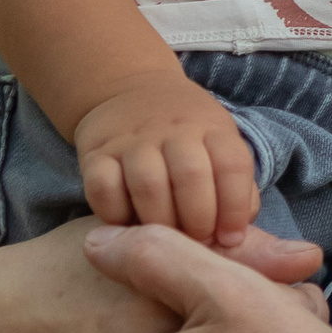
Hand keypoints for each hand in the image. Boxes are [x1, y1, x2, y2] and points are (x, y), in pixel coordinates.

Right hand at [74, 74, 262, 241]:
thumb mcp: (218, 144)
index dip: (235, 208)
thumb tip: (236, 236)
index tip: (230, 238)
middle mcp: (172, 130)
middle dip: (198, 220)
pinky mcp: (95, 154)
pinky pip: (103, 190)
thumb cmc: (184, 134)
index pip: (232, 165)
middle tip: (196, 241)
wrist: (128, 90)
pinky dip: (116, 216)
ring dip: (161, 223)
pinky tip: (128, 225)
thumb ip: (235, 187)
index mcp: (211, 128)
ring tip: (165, 240)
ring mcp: (131, 141)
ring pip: (148, 185)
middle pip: (191, 176)